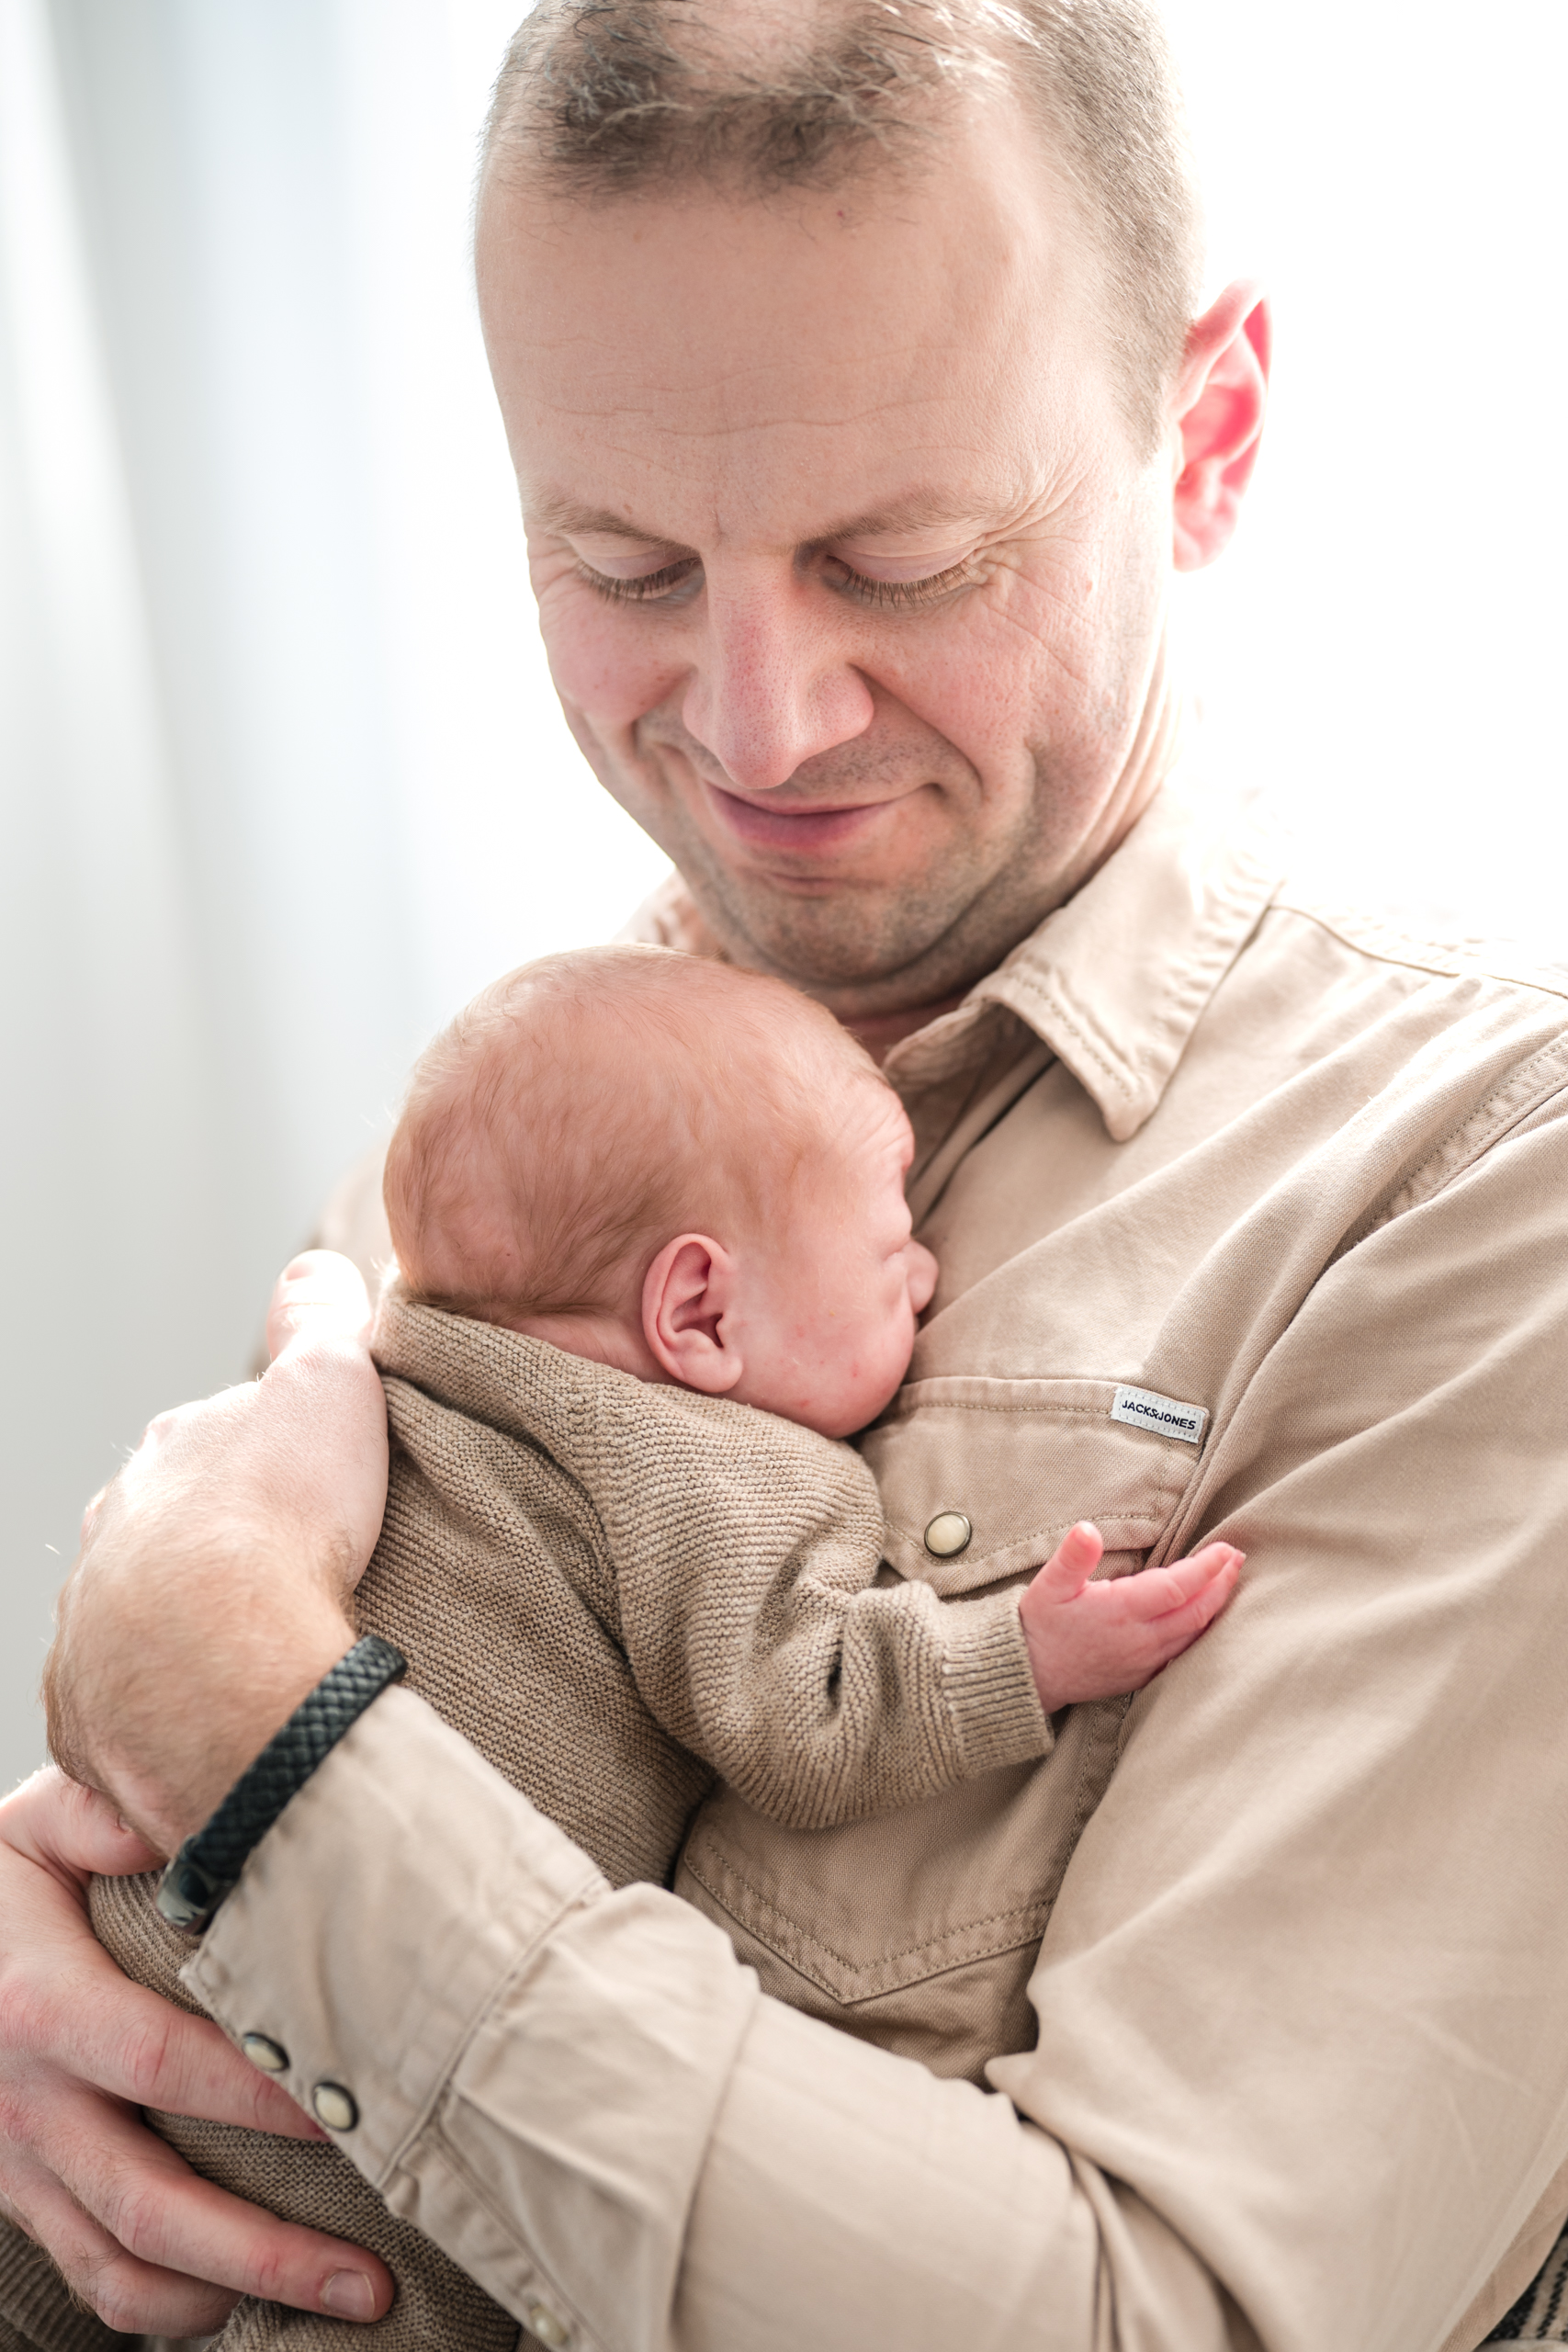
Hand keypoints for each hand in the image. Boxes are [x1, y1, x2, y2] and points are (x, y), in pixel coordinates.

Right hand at [0, 1767, 393, 2333]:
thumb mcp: (35, 1827)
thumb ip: (108, 1816)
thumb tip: (204, 1815)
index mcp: (41, 2006)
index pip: (165, 2064)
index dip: (258, 2097)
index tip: (352, 2111)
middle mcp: (27, 2103)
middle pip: (152, 2205)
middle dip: (268, 2252)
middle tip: (372, 2281)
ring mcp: (18, 2165)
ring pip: (120, 2269)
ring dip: (228, 2297)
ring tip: (333, 2303)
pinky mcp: (20, 2197)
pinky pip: (89, 2276)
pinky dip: (163, 2308)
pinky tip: (237, 2300)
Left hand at [45, 1251, 389, 1852]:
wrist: (223, 1666)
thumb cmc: (279, 1524)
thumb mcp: (325, 1382)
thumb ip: (319, 1318)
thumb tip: (316, 1269)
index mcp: (162, 1462)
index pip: (210, 1453)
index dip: (267, 1470)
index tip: (316, 1498)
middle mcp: (109, 1542)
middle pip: (168, 1541)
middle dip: (218, 1559)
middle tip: (295, 1586)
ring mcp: (88, 1635)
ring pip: (140, 1628)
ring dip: (191, 1641)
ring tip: (266, 1663)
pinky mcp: (88, 1722)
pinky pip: (129, 1717)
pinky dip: (170, 1717)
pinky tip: (225, 1723)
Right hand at [1020, 1523, 1241, 1712]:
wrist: (1030, 1676)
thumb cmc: (1039, 1626)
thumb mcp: (1048, 1585)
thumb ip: (1072, 1557)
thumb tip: (1088, 1530)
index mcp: (1120, 1611)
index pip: (1177, 1587)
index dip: (1207, 1568)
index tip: (1226, 1548)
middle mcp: (1140, 1639)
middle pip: (1197, 1611)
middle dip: (1222, 1583)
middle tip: (1238, 1558)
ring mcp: (1144, 1661)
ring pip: (1194, 1634)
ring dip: (1216, 1606)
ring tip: (1229, 1581)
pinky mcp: (1143, 1675)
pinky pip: (1183, 1652)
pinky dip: (1201, 1630)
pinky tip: (1206, 1616)